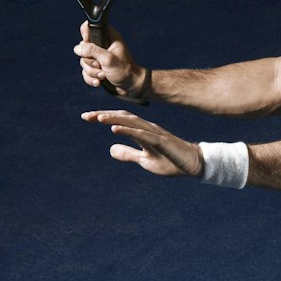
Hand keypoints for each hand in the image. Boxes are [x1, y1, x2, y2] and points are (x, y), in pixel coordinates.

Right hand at [74, 21, 147, 97]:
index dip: (86, 35)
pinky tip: (99, 81)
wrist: (131, 87)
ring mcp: (99, 58)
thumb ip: (92, 51)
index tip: (87, 44)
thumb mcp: (108, 59)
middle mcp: (103, 46)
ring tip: (103, 75)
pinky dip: (91, 78)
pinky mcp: (97, 68)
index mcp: (109, 37)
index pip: (90, 28)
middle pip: (84, 48)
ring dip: (92, 72)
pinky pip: (85, 72)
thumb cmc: (125, 71)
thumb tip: (77, 48)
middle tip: (101, 65)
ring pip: (84, 62)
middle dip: (90, 61)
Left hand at [81, 110, 202, 176]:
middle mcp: (148, 128)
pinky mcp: (162, 142)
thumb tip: (111, 149)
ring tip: (98, 118)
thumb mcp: (145, 160)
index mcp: (143, 131)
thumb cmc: (171, 161)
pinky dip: (128, 131)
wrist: (195, 165)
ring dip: (114, 119)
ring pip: (132, 123)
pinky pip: (143, 135)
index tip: (86, 117)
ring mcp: (156, 134)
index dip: (104, 117)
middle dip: (104, 115)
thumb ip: (129, 154)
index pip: (120, 121)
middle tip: (86, 116)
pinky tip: (115, 129)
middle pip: (123, 117)